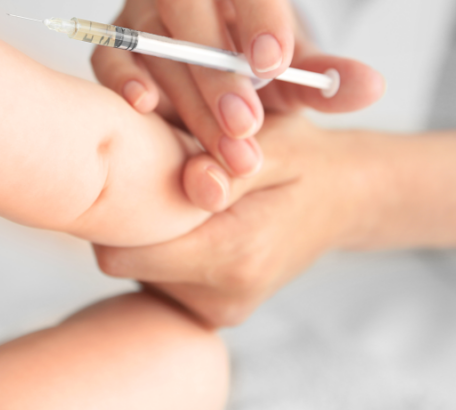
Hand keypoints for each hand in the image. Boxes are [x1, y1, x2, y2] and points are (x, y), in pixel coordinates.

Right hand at [92, 0, 383, 199]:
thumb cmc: (260, 58)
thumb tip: (371, 86)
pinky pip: (110, 52)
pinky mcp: (115, 35)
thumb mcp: (299, 65)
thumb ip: (329, 76)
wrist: (222, 59)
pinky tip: (146, 108)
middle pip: (187, 0)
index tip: (274, 65)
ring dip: (184, 94)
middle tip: (244, 124)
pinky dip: (124, 79)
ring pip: (152, 35)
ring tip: (220, 146)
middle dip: (216, 67)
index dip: (260, 12)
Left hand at [94, 113, 385, 326]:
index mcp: (235, 255)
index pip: (124, 250)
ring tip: (174, 192)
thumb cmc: (304, 159)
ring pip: (140, 269)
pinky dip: (164, 247)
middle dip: (125, 218)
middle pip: (125, 261)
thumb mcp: (273, 145)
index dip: (110, 210)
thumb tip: (171, 179)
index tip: (118, 169)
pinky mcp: (215, 311)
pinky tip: (188, 218)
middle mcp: (223, 296)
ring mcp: (219, 310)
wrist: (345, 199)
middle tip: (142, 170)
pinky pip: (162, 279)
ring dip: (145, 232)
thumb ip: (222, 165)